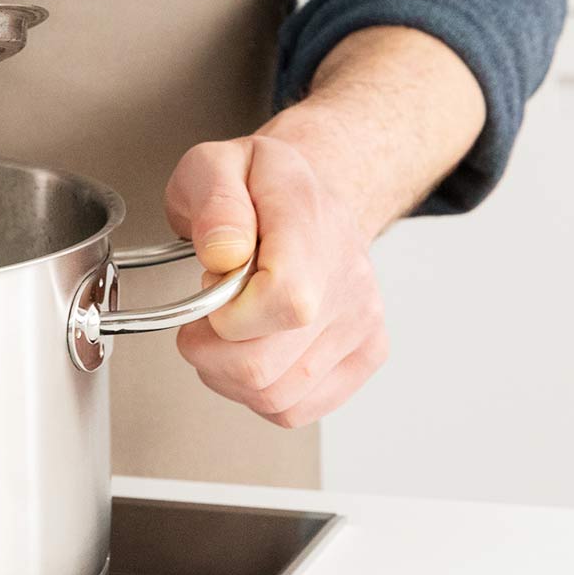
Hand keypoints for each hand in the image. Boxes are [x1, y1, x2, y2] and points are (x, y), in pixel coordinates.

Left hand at [163, 135, 389, 427]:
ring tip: (229, 329)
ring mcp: (362, 323)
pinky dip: (258, 393)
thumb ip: (214, 202)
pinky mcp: (365, 355)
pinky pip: (295, 408)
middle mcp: (349, 280)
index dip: (226, 315)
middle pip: (265, 365)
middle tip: (208, 313)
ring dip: (227, 374)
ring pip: (274, 397)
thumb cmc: (258, 187)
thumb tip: (223, 253)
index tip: (211, 291)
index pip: (284, 302)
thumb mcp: (215, 165)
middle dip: (209, 350)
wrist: (313, 196)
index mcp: (312, 226)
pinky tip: (254, 352)